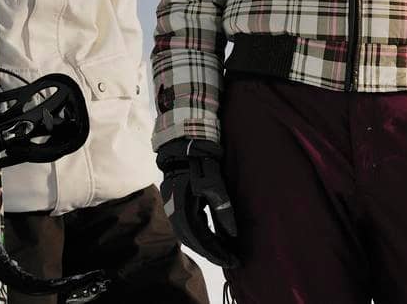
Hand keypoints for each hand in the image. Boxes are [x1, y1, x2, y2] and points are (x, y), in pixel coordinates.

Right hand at [156, 138, 240, 267]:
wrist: (182, 145)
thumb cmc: (199, 161)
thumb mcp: (213, 182)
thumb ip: (222, 208)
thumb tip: (232, 233)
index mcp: (182, 210)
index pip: (202, 240)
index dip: (217, 252)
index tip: (232, 261)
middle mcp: (174, 214)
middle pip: (194, 242)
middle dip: (213, 253)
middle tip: (232, 261)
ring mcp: (173, 210)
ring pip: (190, 237)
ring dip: (206, 247)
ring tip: (225, 252)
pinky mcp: (176, 206)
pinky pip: (188, 228)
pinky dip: (200, 236)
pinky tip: (213, 238)